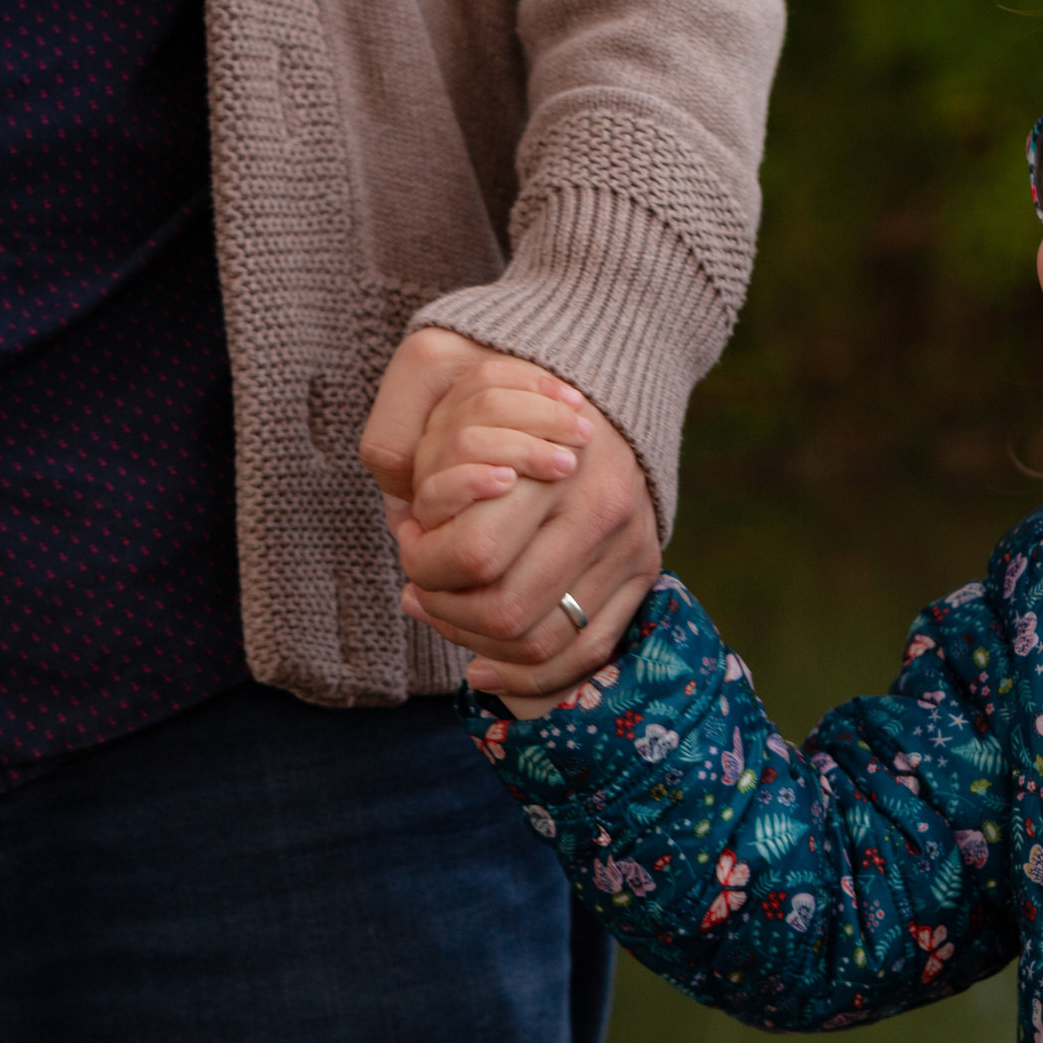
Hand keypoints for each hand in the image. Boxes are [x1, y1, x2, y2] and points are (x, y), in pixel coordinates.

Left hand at [361, 328, 662, 708]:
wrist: (617, 364)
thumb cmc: (514, 373)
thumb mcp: (442, 365)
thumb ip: (402, 427)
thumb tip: (398, 509)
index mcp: (559, 467)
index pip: (472, 557)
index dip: (422, 562)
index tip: (409, 535)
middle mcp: (603, 514)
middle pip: (504, 611)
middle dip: (444, 608)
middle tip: (420, 582)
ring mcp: (631, 549)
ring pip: (540, 645)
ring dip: (475, 645)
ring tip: (446, 611)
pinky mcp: (644, 573)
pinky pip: (586, 657)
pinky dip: (528, 677)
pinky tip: (483, 667)